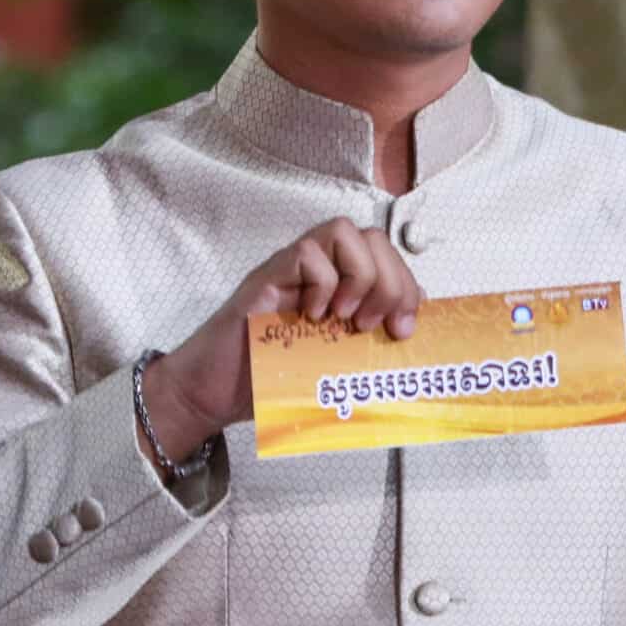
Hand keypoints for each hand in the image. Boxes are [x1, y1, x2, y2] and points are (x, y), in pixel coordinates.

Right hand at [138, 217, 422, 456]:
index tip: (404, 330)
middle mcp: (316, 269)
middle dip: (391, 281)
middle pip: (371, 237)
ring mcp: (289, 270)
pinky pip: (305, 253)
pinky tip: (312, 317)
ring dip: (360, 276)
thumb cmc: (272, 379)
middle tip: (378, 326)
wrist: (215, 393)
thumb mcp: (335, 362)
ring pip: (342, 231)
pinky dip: (320, 283)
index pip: (386, 256)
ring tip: (348, 317)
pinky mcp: (265, 279)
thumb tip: (410, 335)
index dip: (407, 286)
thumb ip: (367, 344)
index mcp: (339, 285)